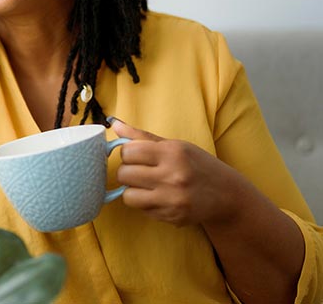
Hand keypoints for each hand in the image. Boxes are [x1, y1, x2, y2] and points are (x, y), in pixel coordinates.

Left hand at [111, 119, 241, 226]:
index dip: (127, 154)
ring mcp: (172, 199)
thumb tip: (114, 124)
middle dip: (127, 172)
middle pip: (124, 174)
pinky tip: (160, 197)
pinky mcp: (172, 217)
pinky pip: (142, 210)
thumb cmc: (197, 165)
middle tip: (140, 172)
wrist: (227, 195)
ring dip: (133, 190)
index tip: (136, 156)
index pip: (128, 152)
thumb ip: (142, 136)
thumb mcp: (175, 145)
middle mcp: (173, 176)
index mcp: (172, 153)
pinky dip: (145, 204)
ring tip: (147, 186)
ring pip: (128, 196)